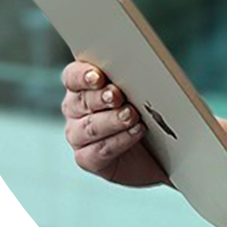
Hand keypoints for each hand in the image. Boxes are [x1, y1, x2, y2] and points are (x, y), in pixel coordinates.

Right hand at [61, 61, 168, 186]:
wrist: (154, 151)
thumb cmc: (143, 113)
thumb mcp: (139, 90)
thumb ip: (131, 78)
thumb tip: (139, 69)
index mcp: (82, 87)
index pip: (72, 76)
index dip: (82, 75)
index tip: (98, 76)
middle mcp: (75, 110)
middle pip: (81, 101)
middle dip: (102, 97)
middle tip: (119, 96)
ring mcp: (78, 135)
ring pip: (90, 126)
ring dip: (112, 120)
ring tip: (132, 116)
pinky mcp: (87, 158)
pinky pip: (99, 150)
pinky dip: (120, 140)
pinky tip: (135, 132)